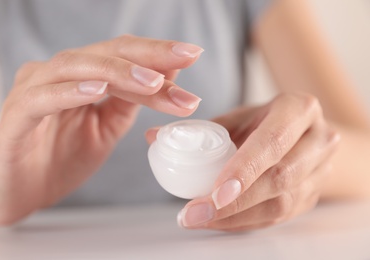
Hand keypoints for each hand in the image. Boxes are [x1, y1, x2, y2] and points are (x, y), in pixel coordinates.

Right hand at [0, 35, 202, 224]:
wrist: (21, 191)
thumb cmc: (62, 157)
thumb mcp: (107, 127)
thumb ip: (131, 100)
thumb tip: (165, 75)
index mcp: (81, 76)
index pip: (122, 55)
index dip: (157, 53)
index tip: (192, 54)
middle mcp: (58, 73)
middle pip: (105, 53)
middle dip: (148, 56)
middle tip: (185, 57)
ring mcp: (34, 89)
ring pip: (77, 67)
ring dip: (117, 72)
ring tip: (152, 81)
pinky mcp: (16, 114)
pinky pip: (44, 97)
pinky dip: (72, 91)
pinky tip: (98, 90)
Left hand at [165, 93, 338, 230]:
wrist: (304, 134)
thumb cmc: (265, 121)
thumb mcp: (238, 116)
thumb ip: (199, 128)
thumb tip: (153, 137)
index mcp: (298, 108)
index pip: (272, 141)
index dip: (244, 169)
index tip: (214, 193)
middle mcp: (318, 139)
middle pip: (279, 178)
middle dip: (234, 202)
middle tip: (194, 213)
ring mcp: (320, 171)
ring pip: (281, 204)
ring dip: (235, 217)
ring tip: (198, 219)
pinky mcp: (313, 195)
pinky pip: (278, 217)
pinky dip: (243, 222)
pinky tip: (217, 222)